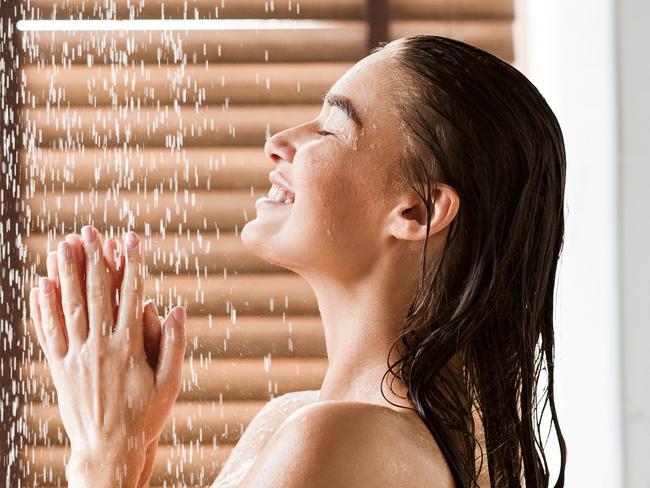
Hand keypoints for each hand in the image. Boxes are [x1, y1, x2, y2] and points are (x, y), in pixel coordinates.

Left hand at [29, 226, 186, 487]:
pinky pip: (49, 332)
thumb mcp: (170, 383)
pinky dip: (44, 307)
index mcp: (129, 347)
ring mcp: (76, 357)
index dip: (131, 264)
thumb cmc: (145, 416)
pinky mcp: (59, 368)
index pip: (130, 295)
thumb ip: (174, 345)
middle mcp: (99, 347)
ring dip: (66, 273)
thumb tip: (177, 309)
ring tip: (63, 245)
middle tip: (89, 230)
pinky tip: (41, 284)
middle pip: (95, 294)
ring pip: (69, 307)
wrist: (109, 450)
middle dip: (93, 259)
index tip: (131, 238)